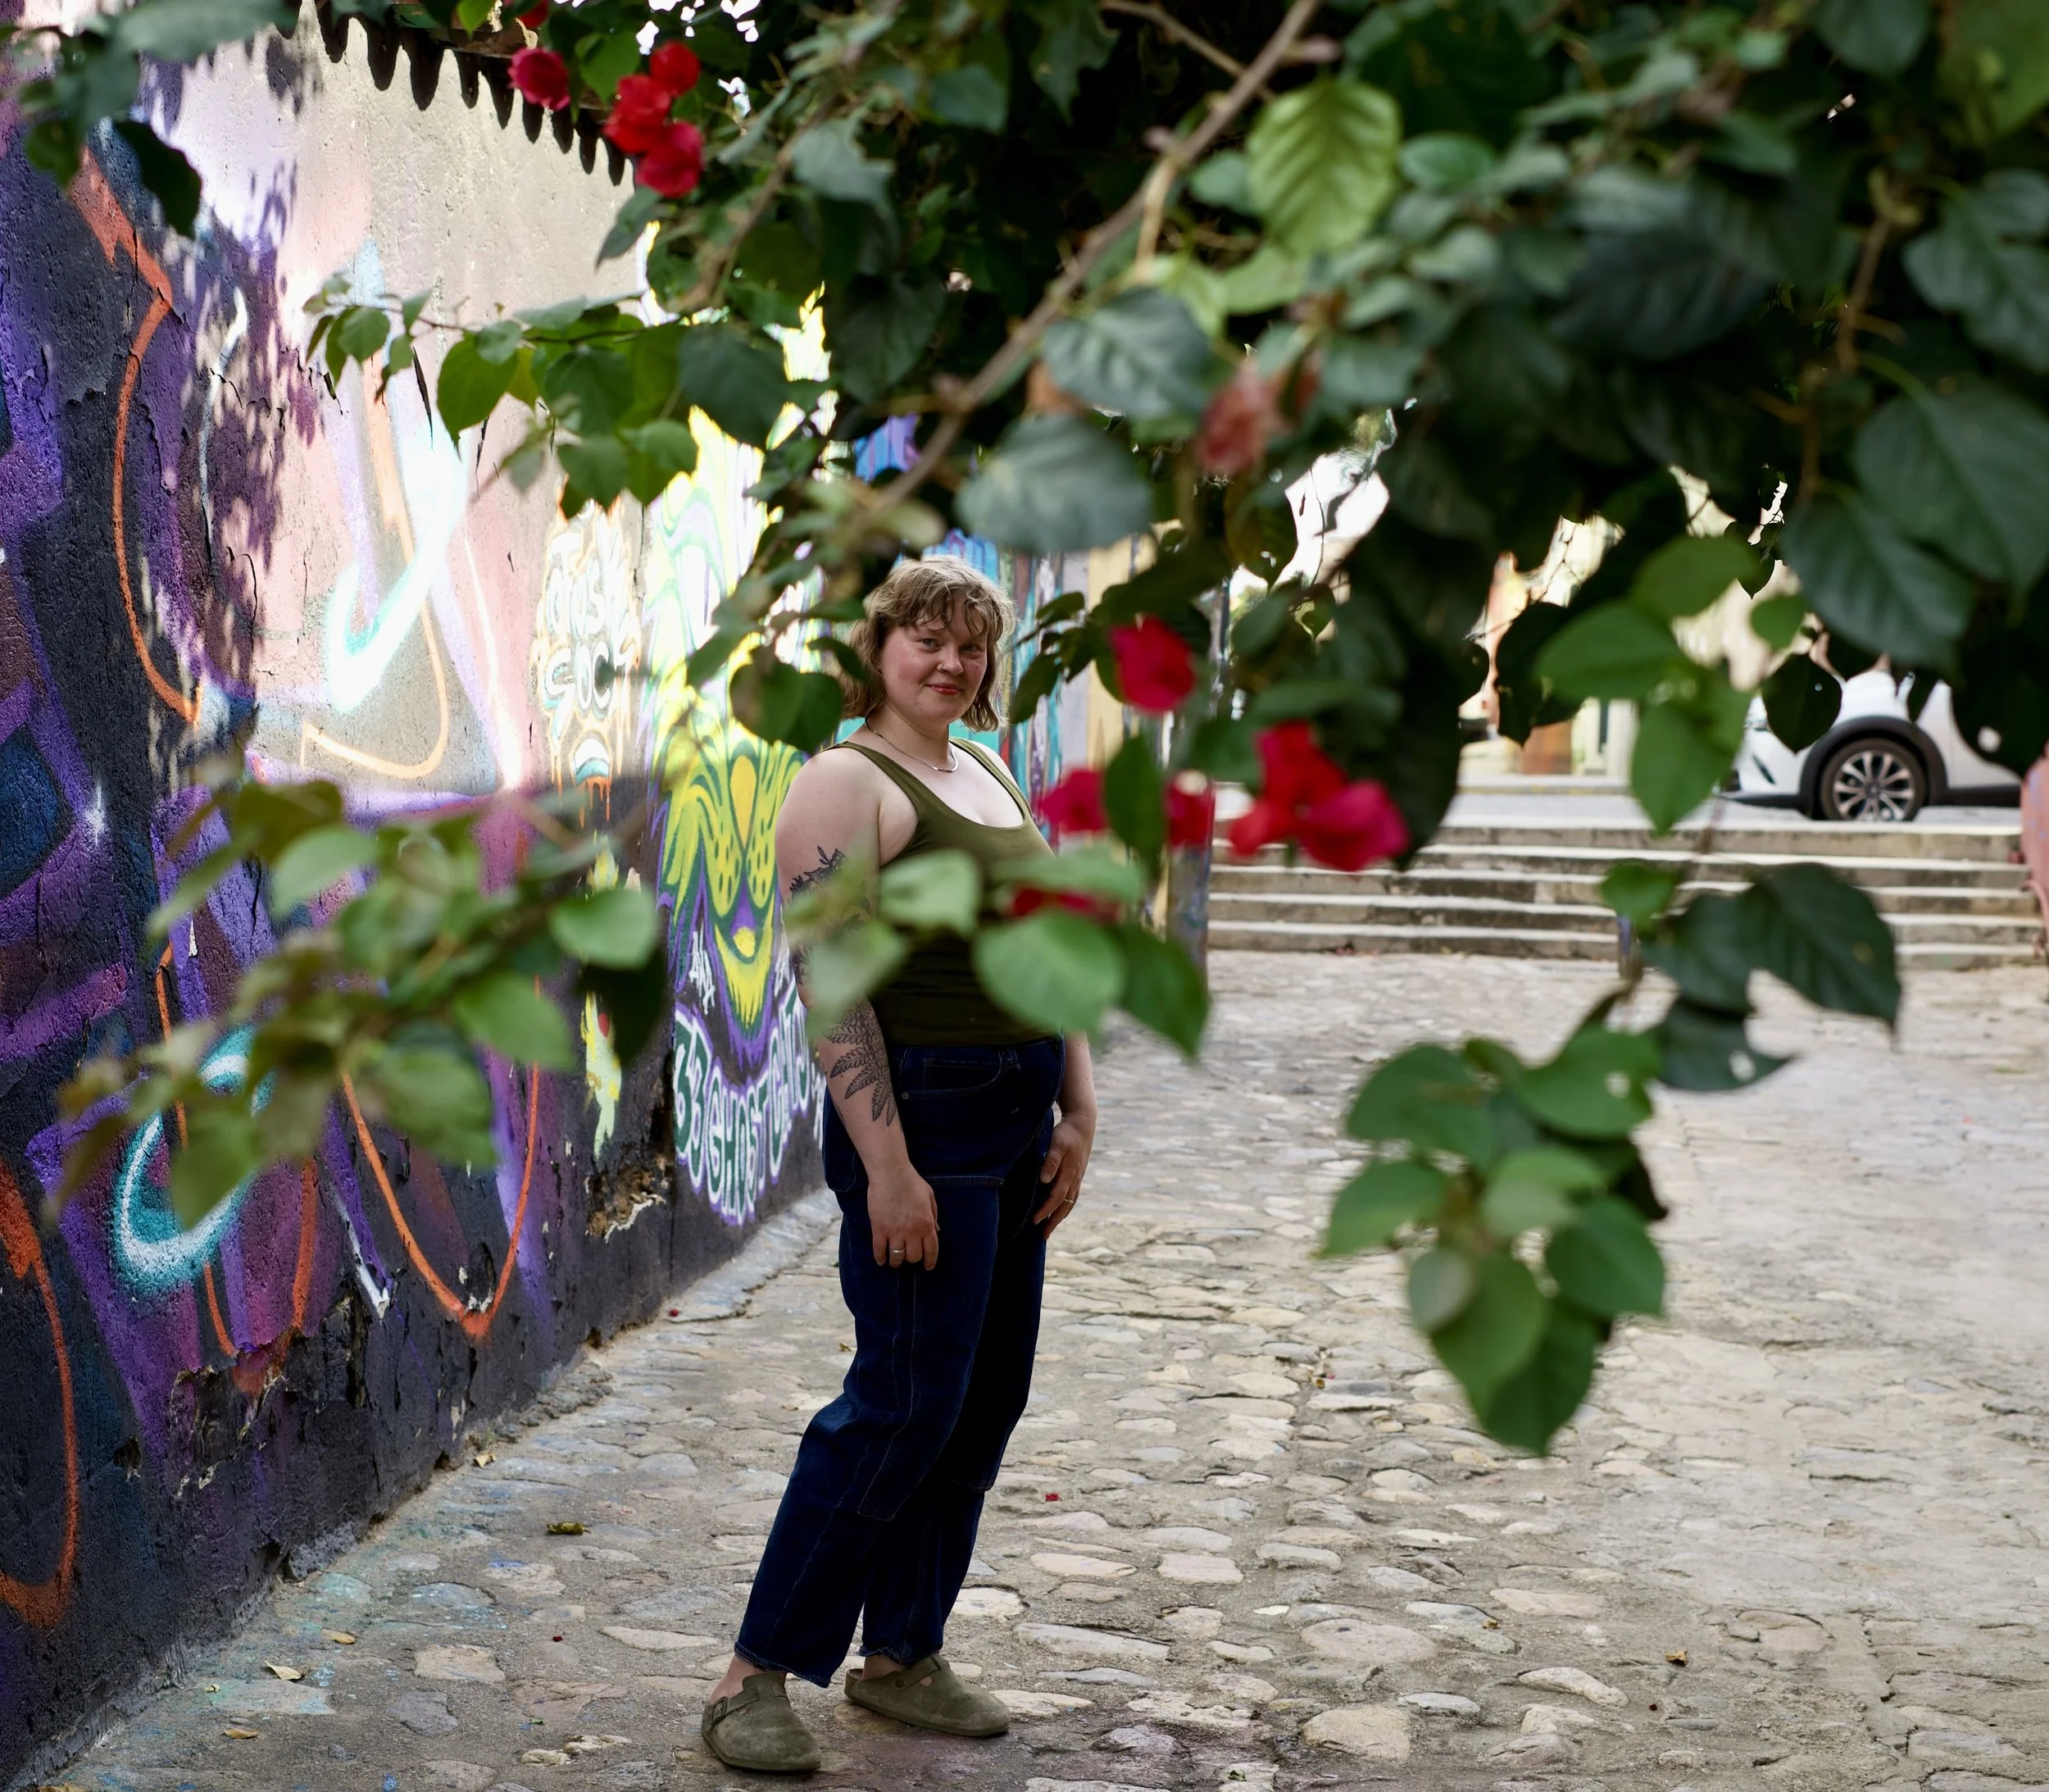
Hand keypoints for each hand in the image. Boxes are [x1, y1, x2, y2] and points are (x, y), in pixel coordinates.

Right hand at [867, 1162, 939, 1269]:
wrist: (890, 1173)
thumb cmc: (911, 1182)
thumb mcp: (929, 1197)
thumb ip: (934, 1215)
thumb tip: (937, 1231)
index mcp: (927, 1224)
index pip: (931, 1250)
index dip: (930, 1261)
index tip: (928, 1266)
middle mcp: (912, 1232)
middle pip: (913, 1257)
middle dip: (912, 1259)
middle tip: (908, 1256)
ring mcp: (895, 1232)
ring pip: (897, 1257)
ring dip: (896, 1261)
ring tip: (894, 1260)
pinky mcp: (879, 1229)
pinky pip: (879, 1250)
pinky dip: (880, 1258)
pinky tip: (881, 1260)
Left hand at [1033, 1109, 1095, 1239]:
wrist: (1083, 1124)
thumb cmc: (1067, 1133)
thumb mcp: (1057, 1143)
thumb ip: (1051, 1161)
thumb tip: (1044, 1181)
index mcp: (1069, 1173)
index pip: (1056, 1198)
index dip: (1045, 1211)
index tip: (1035, 1221)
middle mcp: (1075, 1179)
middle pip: (1064, 1206)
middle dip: (1053, 1221)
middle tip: (1043, 1236)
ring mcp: (1078, 1178)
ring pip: (1070, 1202)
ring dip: (1060, 1216)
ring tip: (1051, 1228)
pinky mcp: (1078, 1174)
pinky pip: (1073, 1196)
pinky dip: (1067, 1206)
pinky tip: (1061, 1210)